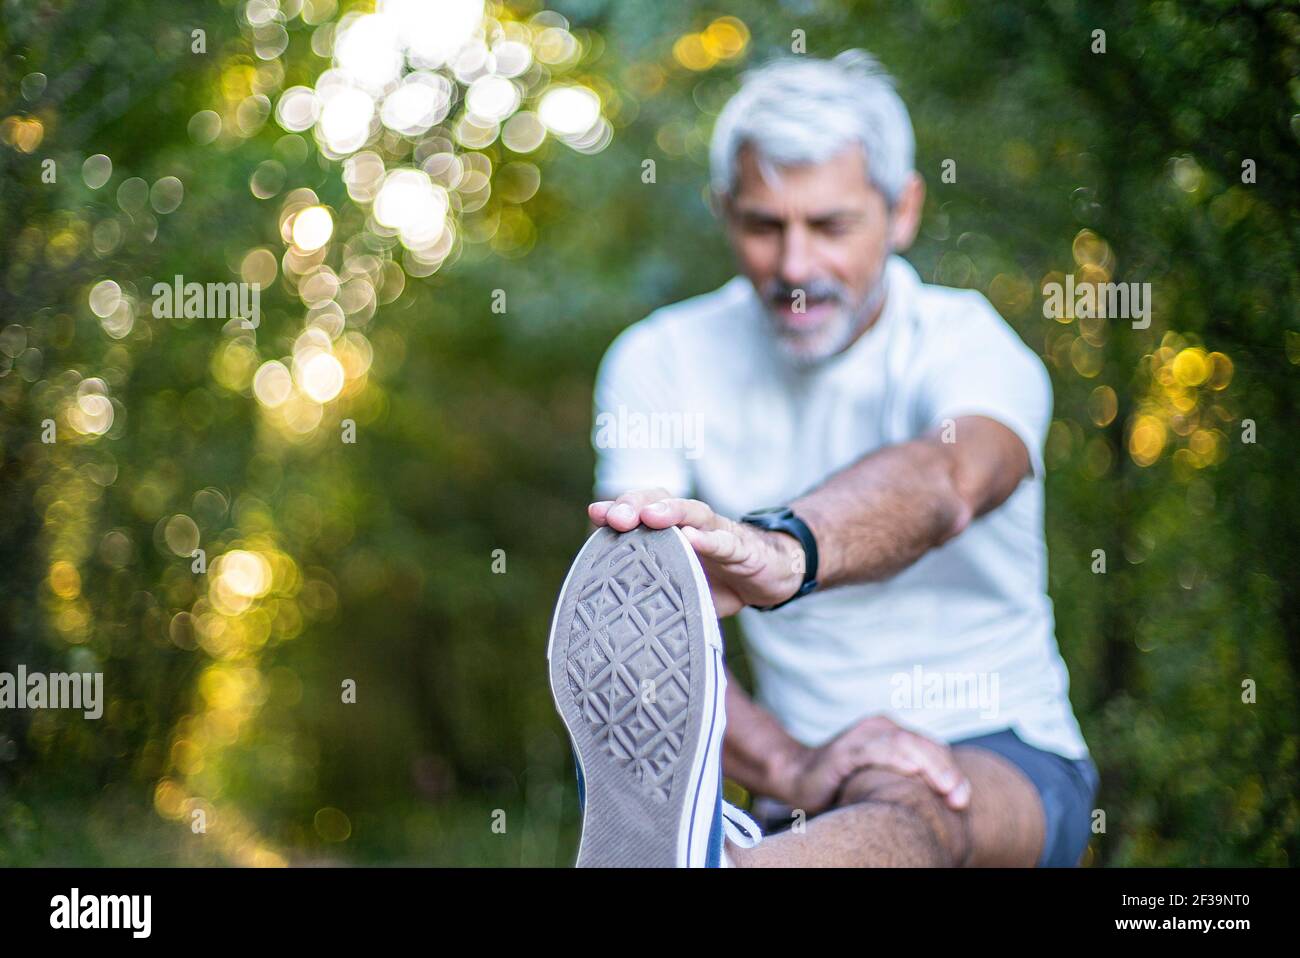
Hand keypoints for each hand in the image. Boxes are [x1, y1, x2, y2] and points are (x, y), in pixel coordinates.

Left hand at [589, 488, 803, 615]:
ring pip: (693, 512)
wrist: (770, 576)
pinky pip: (726, 541)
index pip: (640, 511)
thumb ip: (650, 591)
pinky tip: (694, 539)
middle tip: (616, 517)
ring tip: (650, 517)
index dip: (618, 508)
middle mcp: (691, 525)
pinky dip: (709, 540)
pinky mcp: (744, 549)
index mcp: (670, 532)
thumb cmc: (717, 580)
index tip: (595, 513)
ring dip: (670, 511)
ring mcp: (718, 532)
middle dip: (636, 504)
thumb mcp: (678, 586)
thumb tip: (611, 615)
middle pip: (660, 501)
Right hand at [771, 715, 971, 815]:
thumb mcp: (880, 779)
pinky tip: (911, 771)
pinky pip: (876, 750)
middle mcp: (880, 728)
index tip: (962, 801)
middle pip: (925, 744)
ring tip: (946, 789)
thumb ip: (906, 780)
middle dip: (947, 771)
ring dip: (930, 766)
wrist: (796, 777)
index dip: (952, 772)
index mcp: (892, 734)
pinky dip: (896, 759)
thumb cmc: (843, 784)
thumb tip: (948, 803)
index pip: (933, 749)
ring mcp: (862, 736)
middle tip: (960, 799)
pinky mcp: (844, 749)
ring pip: (906, 744)